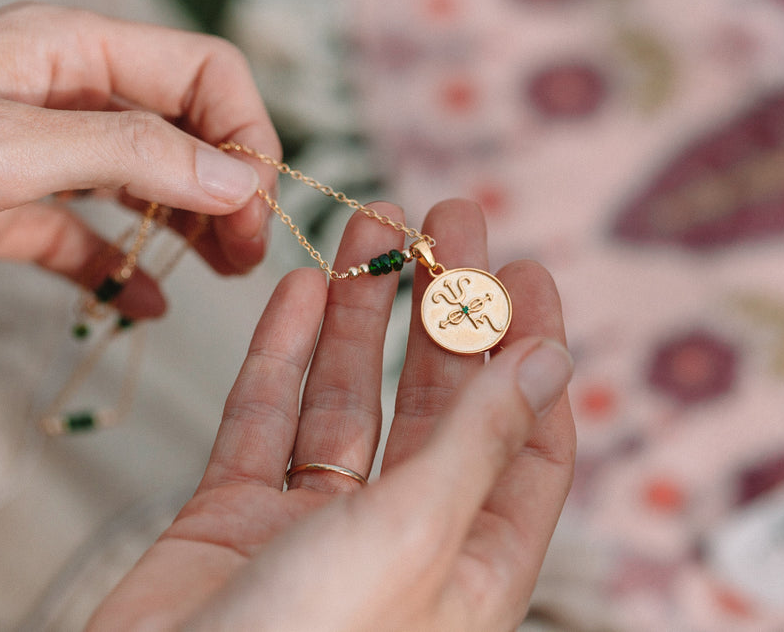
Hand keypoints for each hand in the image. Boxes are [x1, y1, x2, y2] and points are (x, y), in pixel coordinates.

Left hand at [0, 3, 279, 316]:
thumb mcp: (8, 146)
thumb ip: (132, 154)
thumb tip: (239, 177)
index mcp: (75, 52)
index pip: (204, 73)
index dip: (244, 133)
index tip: (254, 204)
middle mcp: (70, 96)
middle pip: (187, 129)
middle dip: (228, 186)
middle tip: (245, 253)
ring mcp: (45, 154)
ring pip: (149, 180)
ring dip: (191, 225)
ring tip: (221, 272)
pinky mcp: (16, 209)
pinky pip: (89, 235)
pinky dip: (120, 269)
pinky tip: (140, 305)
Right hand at [87, 199, 575, 630]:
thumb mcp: (414, 534)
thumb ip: (477, 443)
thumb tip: (550, 362)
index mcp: (469, 564)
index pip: (525, 439)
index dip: (530, 351)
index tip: (525, 271)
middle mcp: (400, 542)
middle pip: (436, 403)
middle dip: (443, 308)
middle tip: (448, 219)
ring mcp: (313, 530)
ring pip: (347, 401)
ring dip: (360, 315)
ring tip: (373, 227)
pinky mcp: (233, 523)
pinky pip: (264, 422)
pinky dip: (281, 357)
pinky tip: (300, 292)